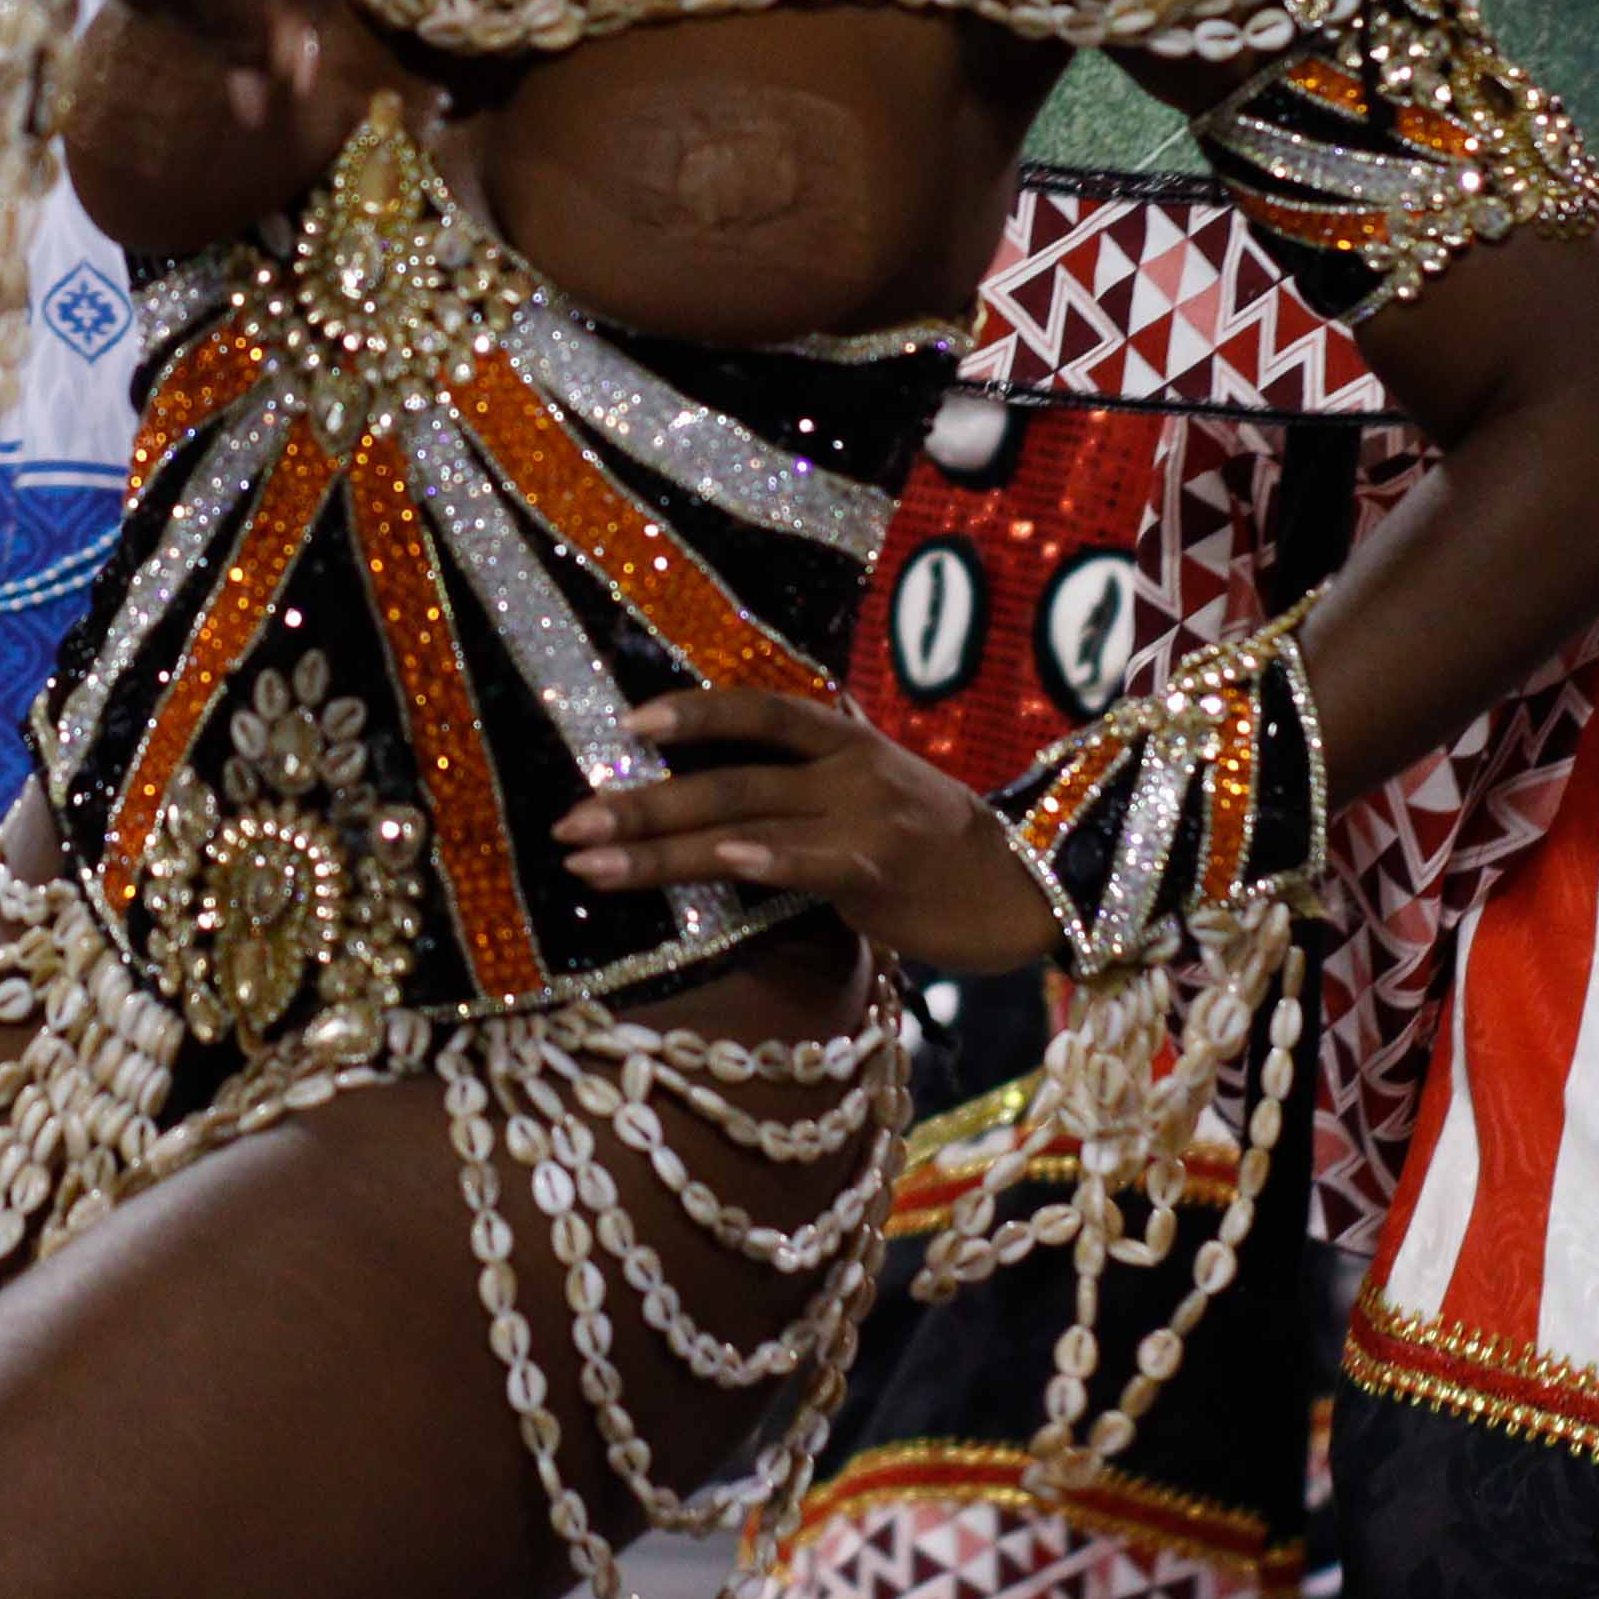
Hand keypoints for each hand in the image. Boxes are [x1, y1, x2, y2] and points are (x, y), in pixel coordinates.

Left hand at [561, 687, 1068, 975]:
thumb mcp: (880, 799)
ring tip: (587, 862)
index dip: (695, 712)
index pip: (761, 711)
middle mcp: (849, 769)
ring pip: (743, 822)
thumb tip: (730, 811)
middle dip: (638, 802)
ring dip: (658, 847)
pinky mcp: (881, 869)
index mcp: (847, 744)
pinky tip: (717, 863)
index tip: (625, 724)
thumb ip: (812, 791)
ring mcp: (865, 815)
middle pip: (726, 777)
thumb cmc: (944, 854)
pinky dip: (763, 859)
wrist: (1032, 886)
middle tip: (565, 822)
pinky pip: (809, 861)